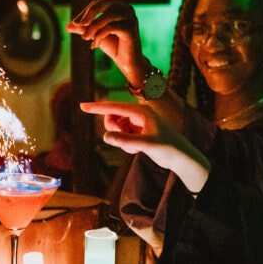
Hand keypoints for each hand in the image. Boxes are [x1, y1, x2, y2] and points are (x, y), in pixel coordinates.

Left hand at [65, 0, 150, 85]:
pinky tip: (95, 45)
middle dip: (90, 12)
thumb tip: (67, 26)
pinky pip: (111, 27)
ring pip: (108, 16)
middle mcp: (127, 8)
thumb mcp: (94, 34)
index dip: (85, 11)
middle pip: (106, 1)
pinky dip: (100, 35)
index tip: (74, 24)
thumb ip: (83, 29)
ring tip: (84, 38)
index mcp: (119, 5)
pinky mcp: (131, 27)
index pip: (98, 3)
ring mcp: (131, 17)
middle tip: (78, 25)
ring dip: (93, 27)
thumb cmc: (112, 45)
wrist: (126, 62)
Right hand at [81, 101, 209, 193]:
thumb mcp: (146, 145)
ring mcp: (137, 123)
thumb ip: (125, 141)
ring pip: (116, 128)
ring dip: (120, 139)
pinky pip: (122, 136)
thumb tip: (106, 137)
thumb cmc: (168, 148)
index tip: (82, 106)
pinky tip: (136, 150)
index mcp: (142, 111)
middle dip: (113, 129)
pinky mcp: (138, 132)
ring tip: (134, 147)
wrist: (180, 157)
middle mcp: (139, 114)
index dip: (98, 107)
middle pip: (113, 117)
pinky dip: (125, 144)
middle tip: (123, 141)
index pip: (115, 107)